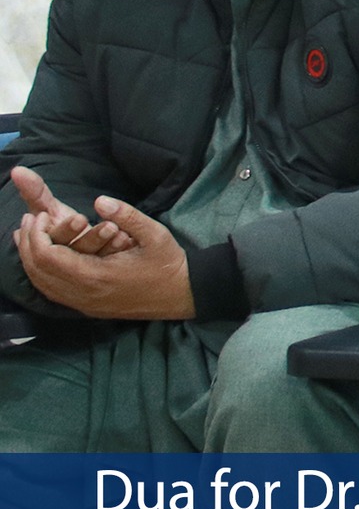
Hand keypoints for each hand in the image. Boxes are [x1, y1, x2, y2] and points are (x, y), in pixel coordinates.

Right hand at [9, 166, 134, 255]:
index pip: (54, 242)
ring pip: (94, 258)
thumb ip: (35, 192)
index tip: (80, 218)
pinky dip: (119, 249)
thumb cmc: (61, 224)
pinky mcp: (103, 267)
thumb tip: (18, 170)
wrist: (84, 243)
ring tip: (120, 230)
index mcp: (50, 243)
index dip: (66, 230)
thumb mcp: (47, 208)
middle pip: (76, 252)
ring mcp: (84, 265)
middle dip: (91, 238)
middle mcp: (66, 257)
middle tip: (109, 226)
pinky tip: (130, 238)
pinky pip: (112, 261)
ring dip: (109, 244)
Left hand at [14, 190, 193, 318]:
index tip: (37, 216)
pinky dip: (40, 274)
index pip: (48, 257)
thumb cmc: (168, 263)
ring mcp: (84, 304)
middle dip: (27, 245)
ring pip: (41, 285)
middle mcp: (84, 294)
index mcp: (97, 275)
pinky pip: (52, 292)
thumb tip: (99, 200)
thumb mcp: (154, 234)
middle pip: (38, 272)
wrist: (181, 295)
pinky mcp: (87, 308)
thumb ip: (127, 215)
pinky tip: (42, 259)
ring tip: (29, 237)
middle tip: (28, 222)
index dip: (36, 236)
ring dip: (30, 260)